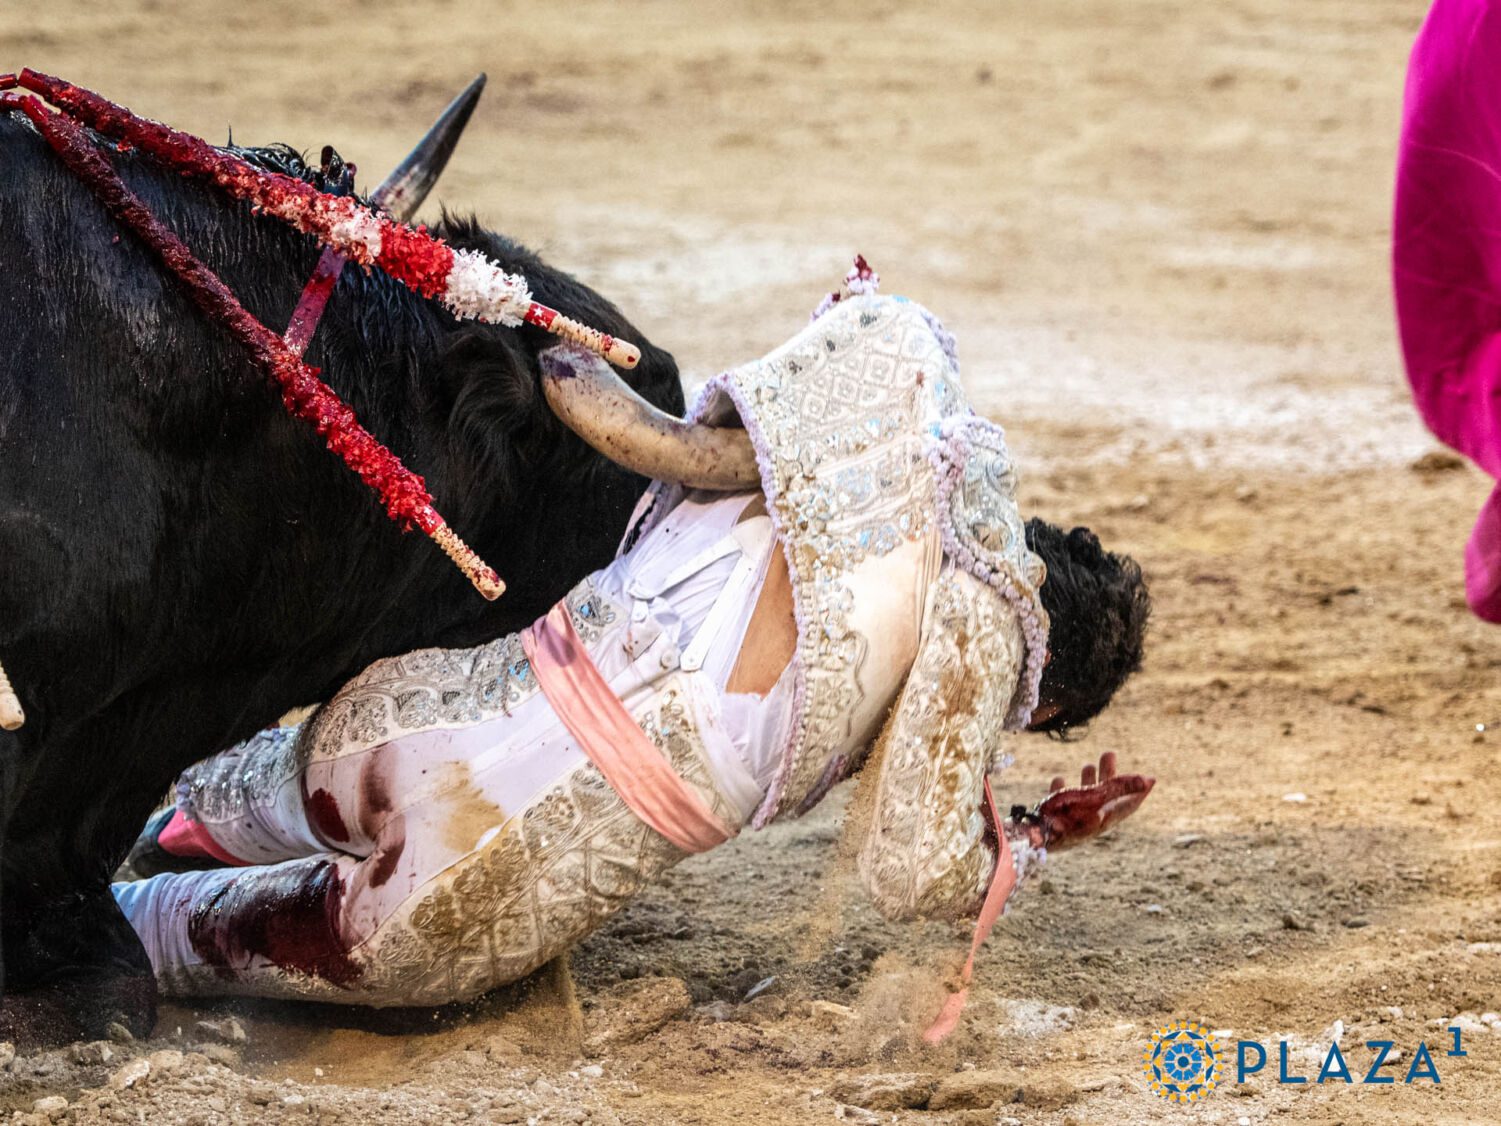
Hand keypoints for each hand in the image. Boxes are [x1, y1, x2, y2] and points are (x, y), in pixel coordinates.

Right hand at [1023, 752, 1153, 851]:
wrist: (1034, 837)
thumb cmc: (1066, 816)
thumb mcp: (1095, 797)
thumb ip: (1120, 788)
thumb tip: (1149, 780)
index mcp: (1106, 817)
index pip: (1129, 803)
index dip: (1139, 791)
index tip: (1150, 779)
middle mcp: (1092, 820)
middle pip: (1107, 796)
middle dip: (1109, 774)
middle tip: (1108, 753)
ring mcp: (1073, 820)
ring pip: (1085, 798)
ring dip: (1088, 780)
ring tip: (1087, 764)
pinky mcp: (1055, 819)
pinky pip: (1062, 802)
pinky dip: (1065, 789)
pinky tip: (1058, 780)